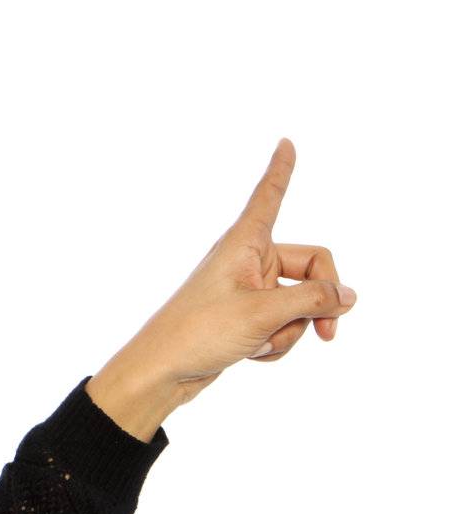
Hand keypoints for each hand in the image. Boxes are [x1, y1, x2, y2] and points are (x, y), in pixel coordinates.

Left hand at [90, 137, 356, 434]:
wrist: (164, 371)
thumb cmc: (199, 332)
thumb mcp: (265, 313)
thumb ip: (314, 299)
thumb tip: (349, 295)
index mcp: (243, 243)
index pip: (268, 197)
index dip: (280, 171)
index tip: (286, 142)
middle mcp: (248, 260)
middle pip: (313, 268)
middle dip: (321, 303)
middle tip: (328, 333)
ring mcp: (249, 290)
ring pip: (301, 304)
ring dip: (291, 330)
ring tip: (257, 341)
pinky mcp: (248, 317)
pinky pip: (284, 326)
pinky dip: (276, 343)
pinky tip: (250, 353)